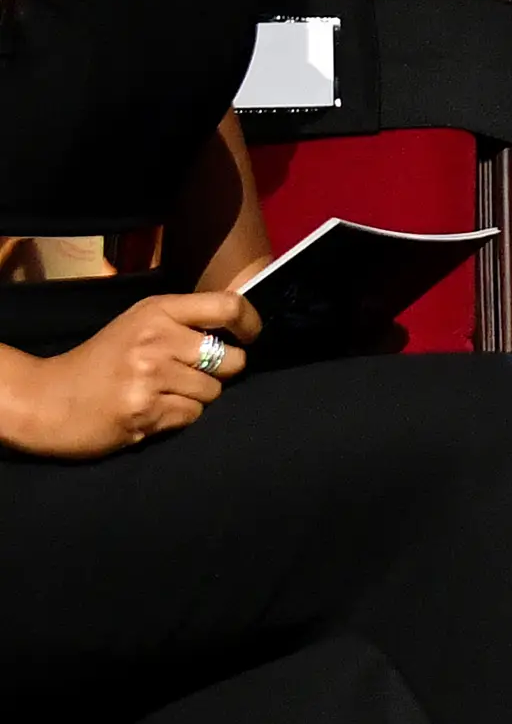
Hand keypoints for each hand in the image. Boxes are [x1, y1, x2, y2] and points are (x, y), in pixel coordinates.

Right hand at [0, 292, 258, 456]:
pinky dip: (178, 417)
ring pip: (213, 392)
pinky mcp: (147, 410)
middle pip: (232, 359)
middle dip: (219, 372)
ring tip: (160, 393)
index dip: (250, 323)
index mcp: (156, 311)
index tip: (249, 336)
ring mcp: (151, 376)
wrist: (48, 400)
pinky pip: (193, 415)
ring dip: (194, 397)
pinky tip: (151, 410)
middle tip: (186, 375)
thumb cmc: (101, 362)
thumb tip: (241, 330)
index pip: (229, 306)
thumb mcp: (138, 325)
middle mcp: (156, 339)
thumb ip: (184, 323)